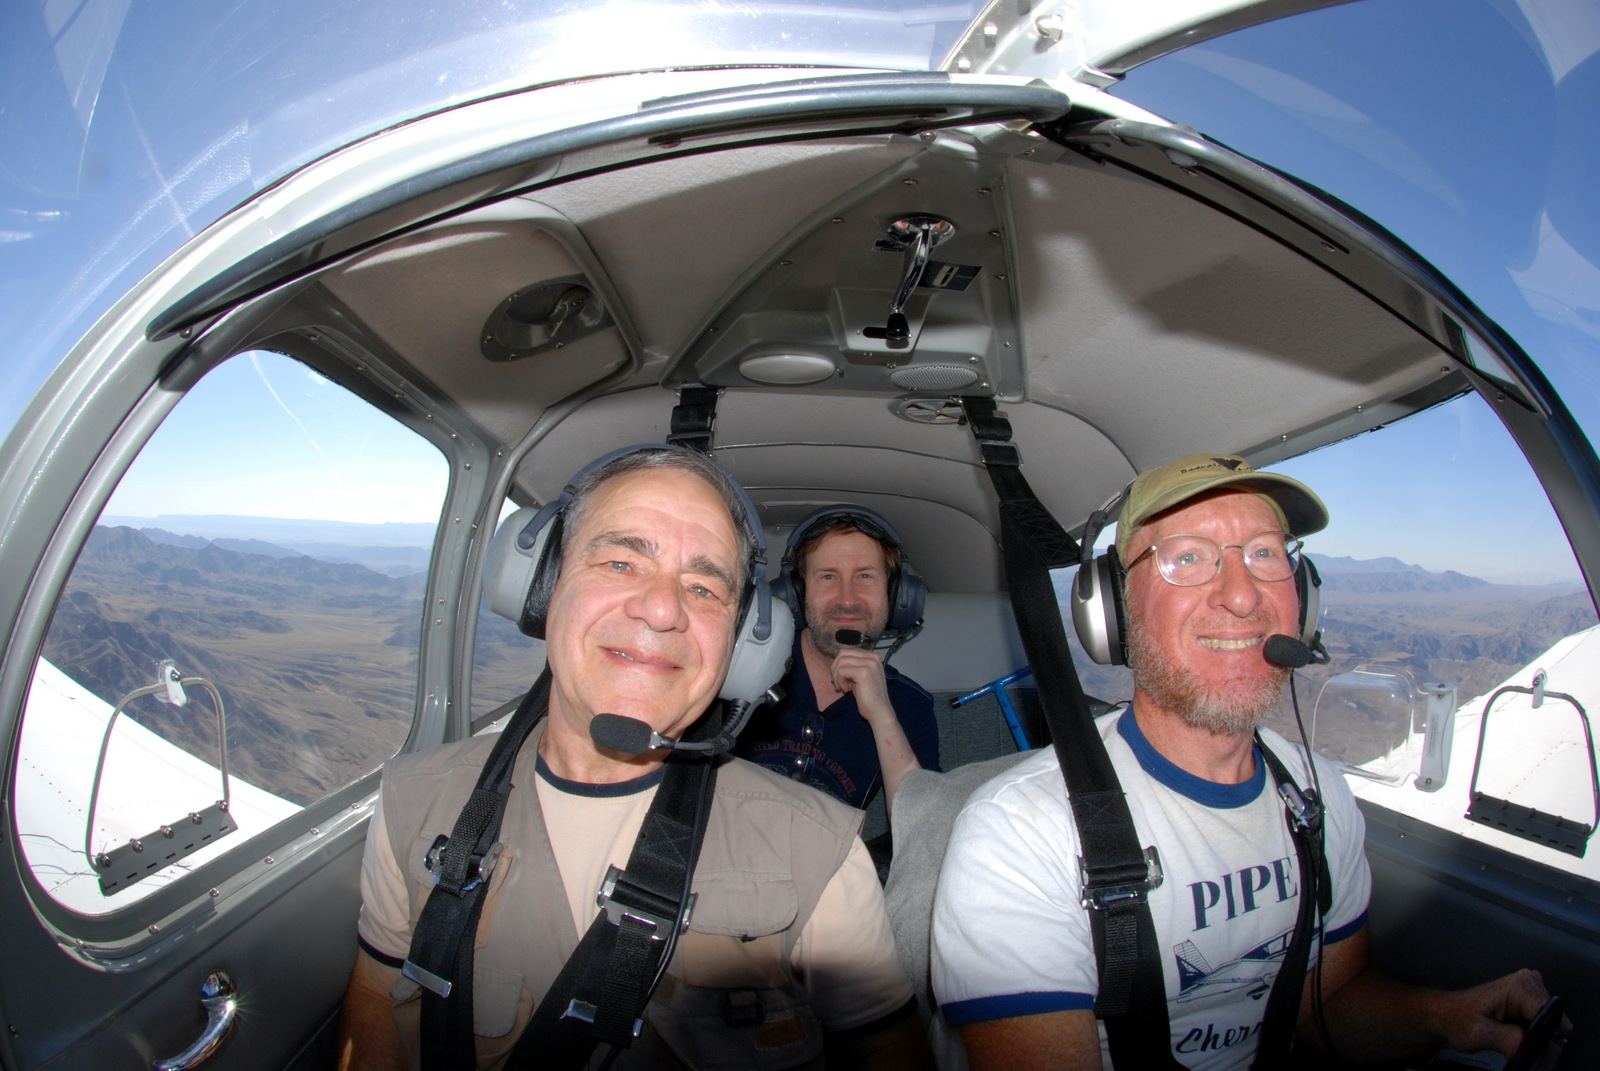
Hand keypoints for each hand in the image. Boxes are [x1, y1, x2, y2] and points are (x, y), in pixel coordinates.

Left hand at [831, 646, 893, 725]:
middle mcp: (873, 657)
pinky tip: (847, 690)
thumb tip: (836, 661)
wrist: (879, 711)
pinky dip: (840, 681)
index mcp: (873, 656)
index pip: (847, 651)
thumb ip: (852, 666)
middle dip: (835, 668)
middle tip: (837, 683)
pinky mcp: (863, 672)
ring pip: (841, 662)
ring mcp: (869, 663)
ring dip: (837, 676)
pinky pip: (842, 671)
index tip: (839, 678)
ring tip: (842, 687)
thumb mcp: (860, 676)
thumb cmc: (868, 696)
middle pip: (843, 654)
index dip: (839, 664)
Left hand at [1435, 969, 1571, 1058]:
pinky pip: (1545, 1023)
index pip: (1549, 1014)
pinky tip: (1515, 1033)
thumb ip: (1507, 1039)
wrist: (1447, 1014)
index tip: (1524, 1043)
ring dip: (1536, 1035)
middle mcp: (1528, 982)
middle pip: (1553, 1019)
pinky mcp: (1531, 1000)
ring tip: (1510, 1035)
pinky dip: (1533, 1033)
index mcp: (1518, 986)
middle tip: (1514, 1041)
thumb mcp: (1479, 1033)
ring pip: (1551, 1023)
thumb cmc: (1458, 1019)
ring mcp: (1531, 990)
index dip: (1541, 1034)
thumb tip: (1528, 1045)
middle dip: (1539, 1035)